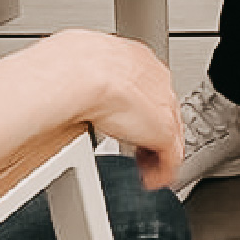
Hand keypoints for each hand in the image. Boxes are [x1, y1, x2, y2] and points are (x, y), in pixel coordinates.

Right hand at [27, 30, 184, 190]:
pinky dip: (161, 174)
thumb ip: (85, 79)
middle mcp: (155, 79)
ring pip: (170, 136)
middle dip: (149, 132)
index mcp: (135, 59)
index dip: (139, 110)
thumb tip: (68, 85)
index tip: (126, 122)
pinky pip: (171, 160)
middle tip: (136, 151)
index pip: (148, 89)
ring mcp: (163, 105)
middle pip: (162, 112)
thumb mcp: (80, 66)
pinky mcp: (164, 132)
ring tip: (142, 169)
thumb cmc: (71, 66)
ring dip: (155, 154)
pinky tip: (148, 181)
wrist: (78, 74)